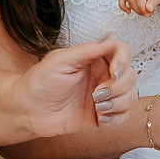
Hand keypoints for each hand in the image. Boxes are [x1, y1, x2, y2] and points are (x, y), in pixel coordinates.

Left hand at [16, 35, 134, 133]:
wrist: (28, 111)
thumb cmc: (39, 83)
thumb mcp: (60, 60)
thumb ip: (87, 50)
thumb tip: (111, 40)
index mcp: (94, 58)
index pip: (123, 52)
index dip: (124, 61)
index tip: (114, 71)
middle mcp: (102, 75)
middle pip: (131, 76)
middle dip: (118, 87)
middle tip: (96, 93)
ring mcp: (104, 95)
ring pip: (130, 97)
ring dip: (117, 103)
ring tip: (97, 106)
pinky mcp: (102, 114)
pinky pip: (124, 117)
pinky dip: (116, 119)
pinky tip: (99, 118)